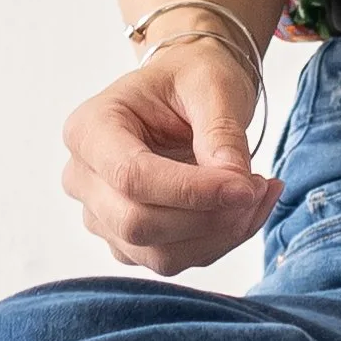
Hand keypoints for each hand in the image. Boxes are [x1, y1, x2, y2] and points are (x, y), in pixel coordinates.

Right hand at [62, 36, 280, 274]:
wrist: (185, 94)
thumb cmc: (191, 80)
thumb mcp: (212, 86)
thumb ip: (222, 132)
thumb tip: (236, 183)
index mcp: (89, 129)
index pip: (132, 177)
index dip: (194, 191)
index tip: (248, 185)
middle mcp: (82, 177)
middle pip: (138, 224)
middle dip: (210, 217)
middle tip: (257, 186)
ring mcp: (101, 216)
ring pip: (159, 255)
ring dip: (221, 235)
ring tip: (258, 194)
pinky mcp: (127, 241)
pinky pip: (175, 261)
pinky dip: (219, 242)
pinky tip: (245, 209)